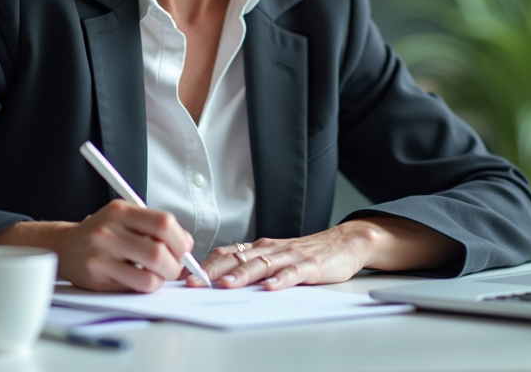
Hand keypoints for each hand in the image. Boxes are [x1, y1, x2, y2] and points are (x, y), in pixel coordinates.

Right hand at [0, 200, 193, 292]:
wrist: (64, 247)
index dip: (180, 239)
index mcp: (121, 210)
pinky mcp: (97, 274)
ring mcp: (102, 253)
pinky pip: (136, 286)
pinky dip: (146, 286)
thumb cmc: (101, 235)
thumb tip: (187, 243)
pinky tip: (139, 280)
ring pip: (150, 273)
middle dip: (175, 264)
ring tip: (156, 275)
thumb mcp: (124, 219)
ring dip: (162, 278)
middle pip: (159, 251)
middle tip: (172, 267)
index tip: (183, 248)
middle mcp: (110, 229)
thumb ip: (153, 227)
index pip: (164, 222)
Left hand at [189, 217, 460, 290]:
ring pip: (261, 264)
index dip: (204, 264)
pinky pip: (294, 273)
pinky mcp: (311, 265)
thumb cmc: (308, 253)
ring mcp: (291, 256)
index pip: (226, 252)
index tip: (184, 276)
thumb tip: (217, 279)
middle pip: (237, 258)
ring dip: (242, 275)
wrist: (346, 242)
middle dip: (213, 272)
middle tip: (193, 284)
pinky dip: (281, 280)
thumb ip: (251, 265)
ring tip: (225, 286)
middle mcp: (271, 248)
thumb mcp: (275, 257)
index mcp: (259, 247)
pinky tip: (271, 288)